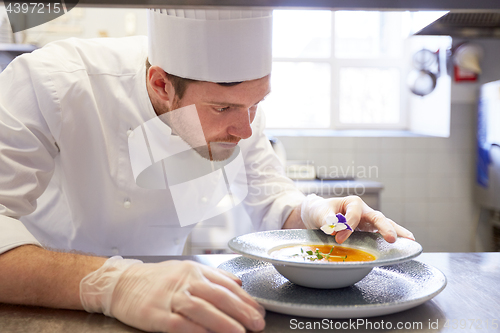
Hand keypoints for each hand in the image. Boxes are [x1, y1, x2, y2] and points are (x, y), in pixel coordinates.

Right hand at [80, 257, 264, 332]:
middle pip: (218, 296)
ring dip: (223, 322)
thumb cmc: (157, 279)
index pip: (226, 284)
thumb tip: (239, 285)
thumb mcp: (186, 270)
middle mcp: (184, 281)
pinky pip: (179, 323)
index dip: (245, 299)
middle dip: (241, 311)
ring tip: (239, 332)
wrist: (122, 283)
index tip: (259, 311)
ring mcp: (169, 297)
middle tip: (257, 323)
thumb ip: (213, 277)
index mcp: (194, 271)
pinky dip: (195, 329)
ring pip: (201, 309)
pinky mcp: (155, 314)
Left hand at [300, 194, 414, 243]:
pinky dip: (394, 237)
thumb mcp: (320, 212)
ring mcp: (368, 221)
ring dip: (397, 232)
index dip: (348, 227)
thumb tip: (335, 227)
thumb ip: (327, 219)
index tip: (338, 238)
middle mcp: (364, 211)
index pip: (354, 215)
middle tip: (391, 238)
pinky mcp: (369, 230)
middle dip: (385, 227)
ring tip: (410, 240)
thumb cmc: (321, 211)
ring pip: (385, 224)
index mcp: (352, 203)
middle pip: (377, 217)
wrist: (318, 215)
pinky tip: (405, 243)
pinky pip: (382, 233)